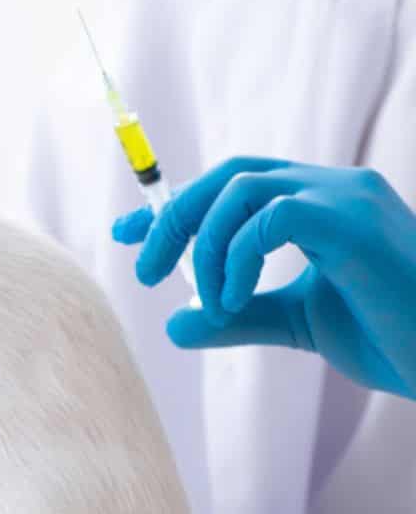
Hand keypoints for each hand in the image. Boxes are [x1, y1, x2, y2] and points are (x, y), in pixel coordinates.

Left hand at [112, 156, 415, 399]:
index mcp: (321, 204)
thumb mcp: (299, 324)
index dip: (173, 205)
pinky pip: (268, 216)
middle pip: (227, 176)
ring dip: (202, 242)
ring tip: (205, 300)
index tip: (126, 236)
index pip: (232, 184)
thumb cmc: (396, 336)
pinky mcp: (352, 221)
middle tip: (144, 269)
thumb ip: (239, 316)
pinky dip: (234, 255)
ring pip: (240, 188)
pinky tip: (231, 298)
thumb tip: (172, 326)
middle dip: (172, 218)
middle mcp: (333, 187)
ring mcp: (346, 197)